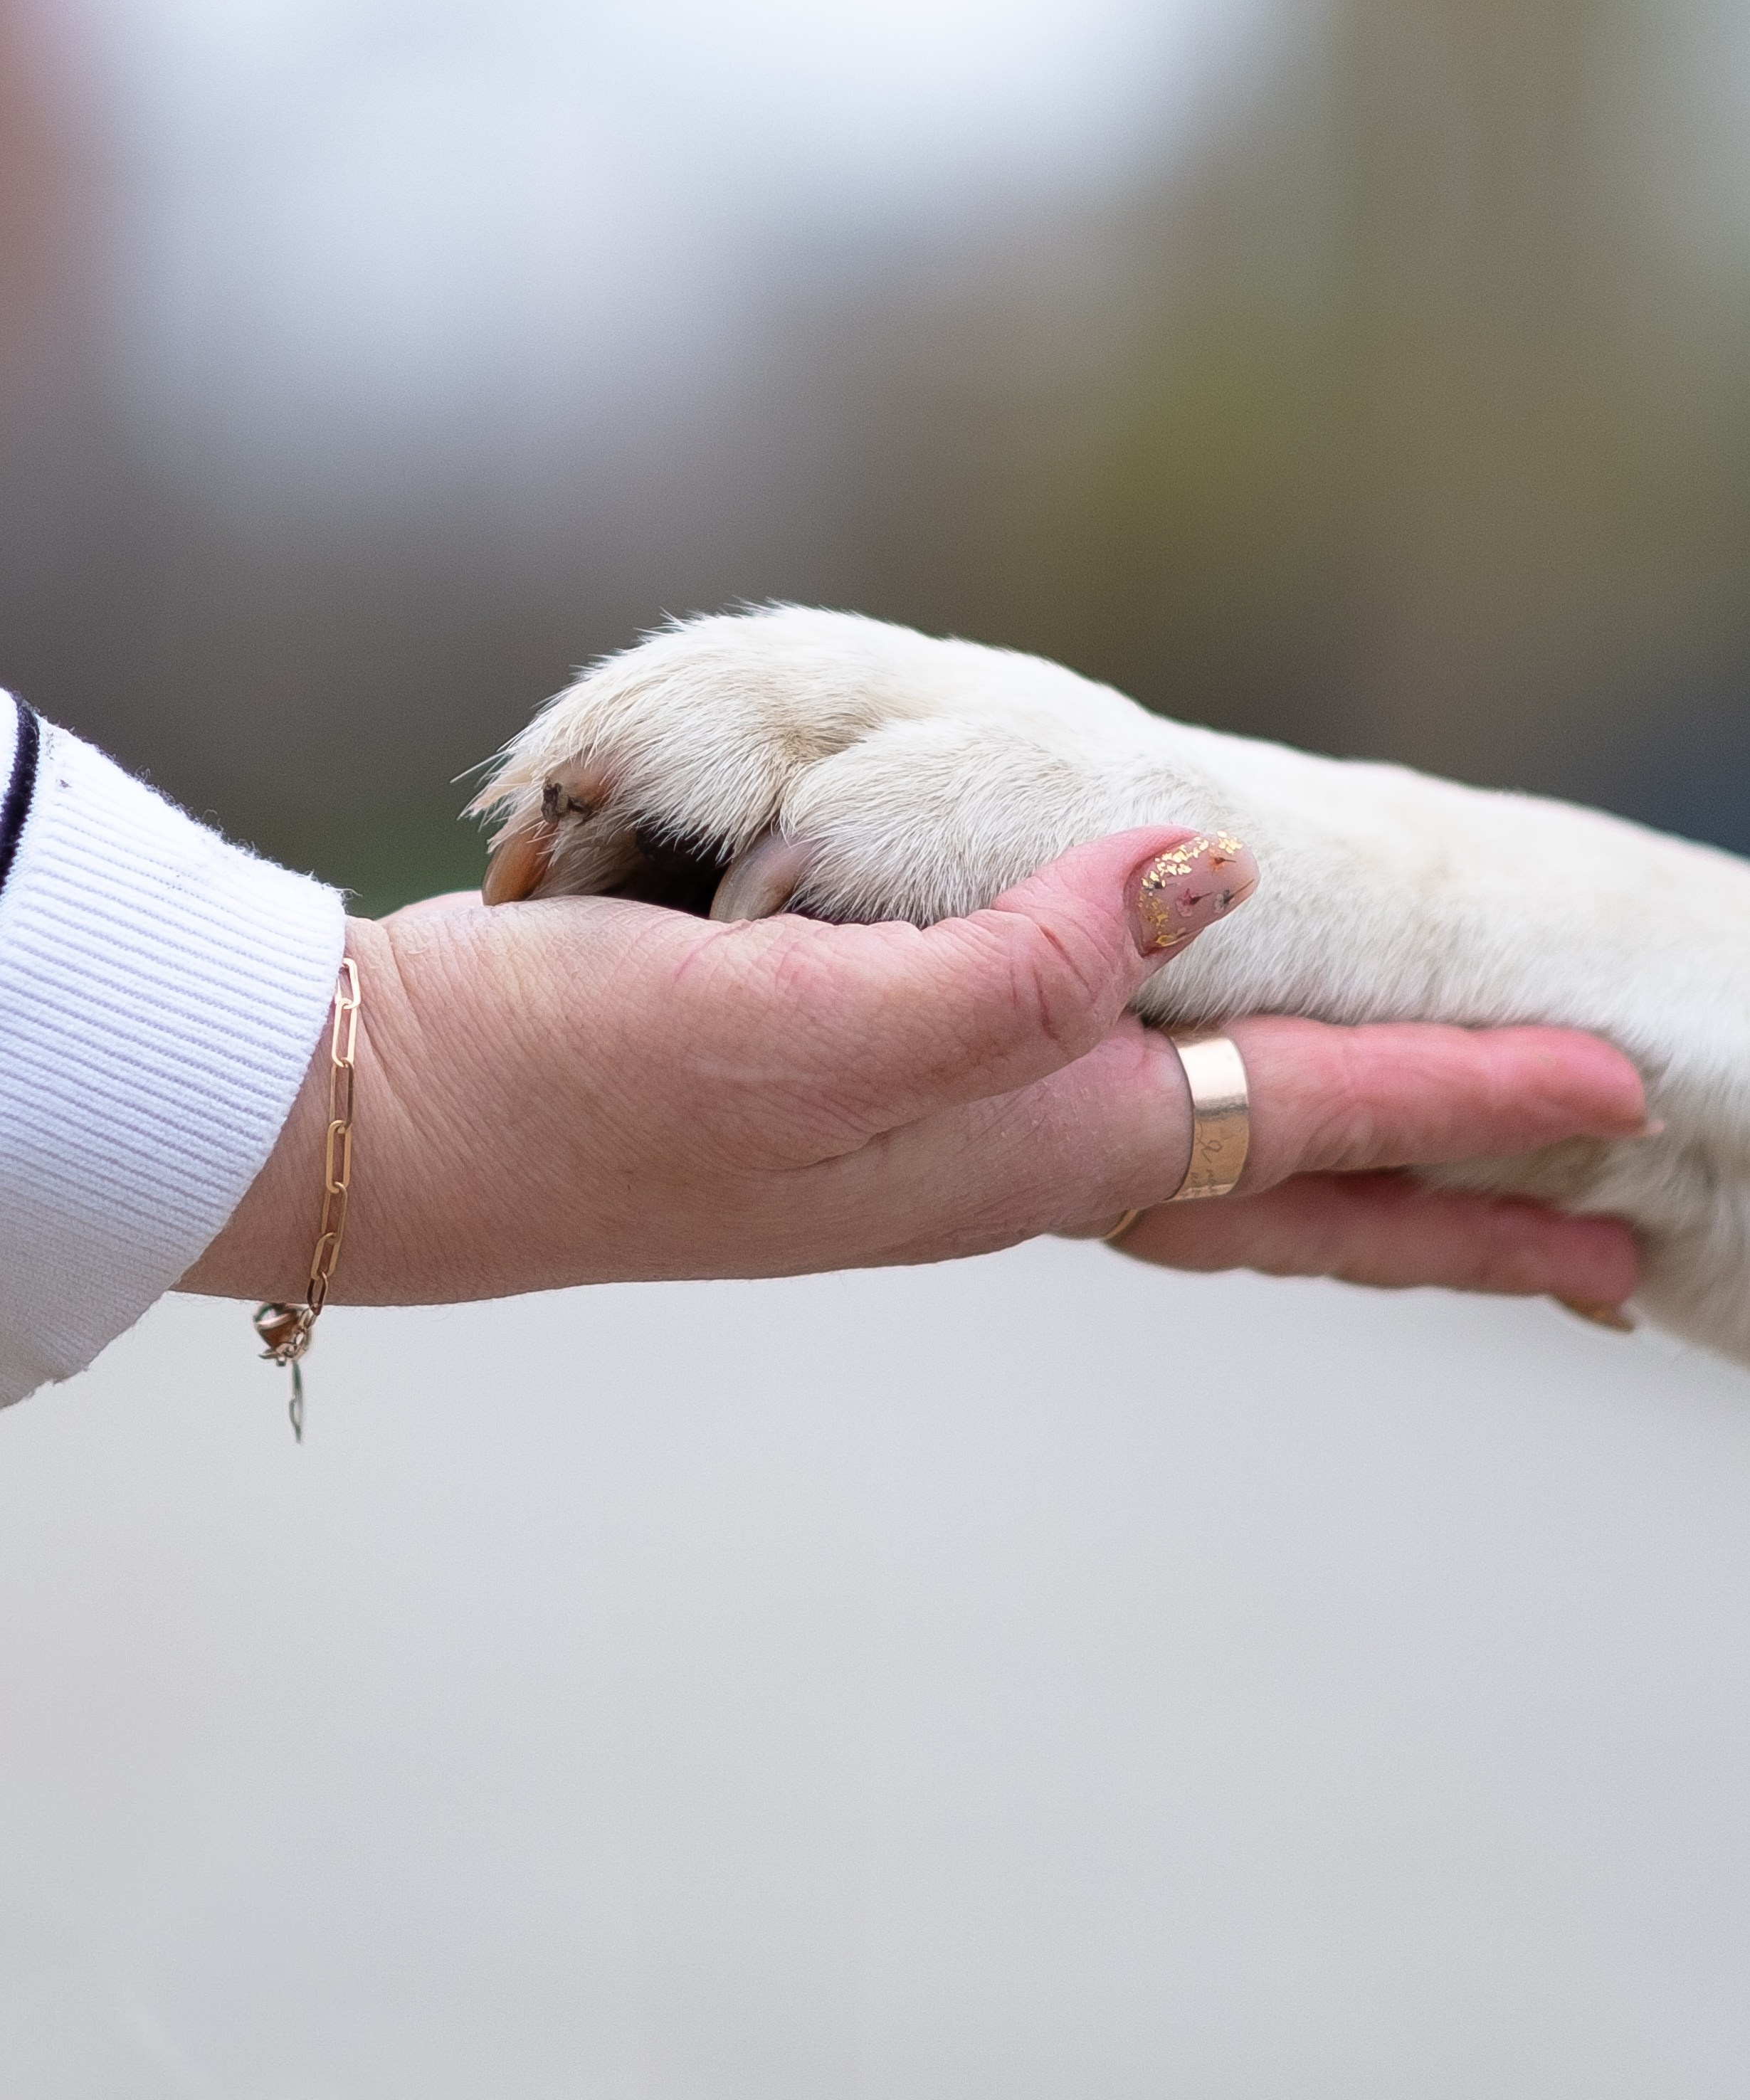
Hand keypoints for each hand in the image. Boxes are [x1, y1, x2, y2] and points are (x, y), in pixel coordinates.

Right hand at [182, 828, 1645, 1312]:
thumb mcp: (803, 1021)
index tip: (1618, 1105)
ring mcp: (937, 1129)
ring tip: (1450, 1177)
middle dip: (1451, 1211)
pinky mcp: (868, 1079)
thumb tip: (1204, 873)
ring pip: (1201, 1153)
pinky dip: (1193, 1091)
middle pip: (1279, 1189)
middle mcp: (1000, 1153)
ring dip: (1341, 1165)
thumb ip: (1021, 963)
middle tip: (1601, 1234)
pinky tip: (1193, 1061)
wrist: (408, 1115)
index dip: (1464, 1108)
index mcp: (1014, 1143)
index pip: (1294, 1123)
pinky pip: (1094, 1097)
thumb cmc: (586, 1078)